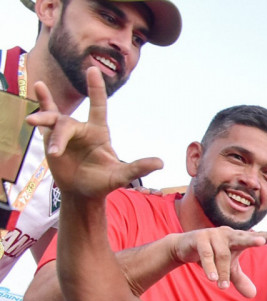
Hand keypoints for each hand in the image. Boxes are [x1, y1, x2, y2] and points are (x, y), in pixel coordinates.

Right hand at [28, 67, 161, 198]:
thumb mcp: (120, 176)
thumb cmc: (102, 183)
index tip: (93, 69)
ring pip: (53, 122)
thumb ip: (138, 168)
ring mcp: (65, 133)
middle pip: (67, 123)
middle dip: (59, 136)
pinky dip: (40, 106)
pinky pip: (44, 120)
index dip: (96, 89)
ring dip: (44, 125)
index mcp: (99, 132)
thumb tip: (161, 162)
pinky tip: (35, 91)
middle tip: (55, 152)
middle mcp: (82, 129)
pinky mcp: (51, 139)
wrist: (82, 193)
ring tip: (33, 126)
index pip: (98, 106)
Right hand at [168, 225, 266, 295]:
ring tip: (222, 287)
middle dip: (253, 239)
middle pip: (243, 238)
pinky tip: (212, 278)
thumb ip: (240, 279)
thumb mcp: (228, 270)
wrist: (184, 247)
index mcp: (239, 239)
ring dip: (223, 272)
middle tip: (262, 242)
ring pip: (222, 254)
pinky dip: (210, 267)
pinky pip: (207, 254)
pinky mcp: (199, 238)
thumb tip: (252, 295)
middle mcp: (229, 234)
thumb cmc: (212, 256)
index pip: (257, 237)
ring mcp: (214, 234)